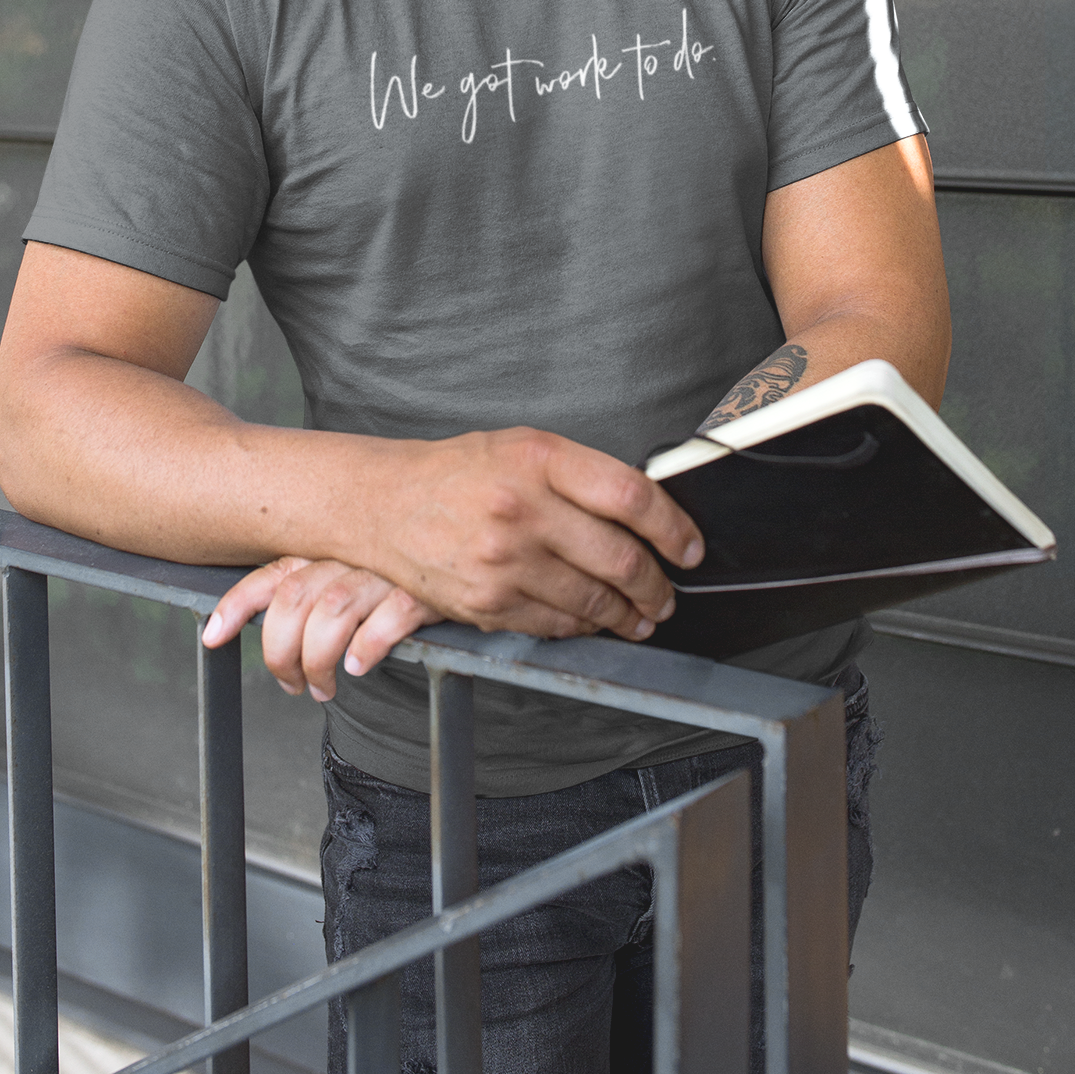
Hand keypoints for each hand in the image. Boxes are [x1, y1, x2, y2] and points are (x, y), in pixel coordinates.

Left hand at [202, 556, 440, 701]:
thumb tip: (265, 635)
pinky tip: (360, 664)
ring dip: (319, 661)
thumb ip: (311, 593)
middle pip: (295, 601)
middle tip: (294, 685)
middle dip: (282, 653)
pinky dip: (369, 645)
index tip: (211, 637)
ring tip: (324, 688)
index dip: (237, 605)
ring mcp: (386, 570)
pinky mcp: (424, 590)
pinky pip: (390, 616)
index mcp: (326, 552)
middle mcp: (350, 555)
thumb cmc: (393, 580)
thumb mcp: (346, 578)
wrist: (463, 555)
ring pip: (332, 612)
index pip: (272, 575)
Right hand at [365, 426, 704, 643]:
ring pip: (593, 601)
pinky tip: (596, 621)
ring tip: (642, 616)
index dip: (673, 527)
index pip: (631, 497)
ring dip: (629, 615)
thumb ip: (582, 475)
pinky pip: (556, 624)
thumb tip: (649, 514)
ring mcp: (503, 562)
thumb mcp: (525, 446)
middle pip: (620, 558)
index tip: (689, 547)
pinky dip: (585, 627)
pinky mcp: (488, 603)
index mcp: (539, 459)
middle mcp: (522, 509)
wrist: (386, 503)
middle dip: (658, 586)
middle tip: (669, 594)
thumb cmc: (462, 472)